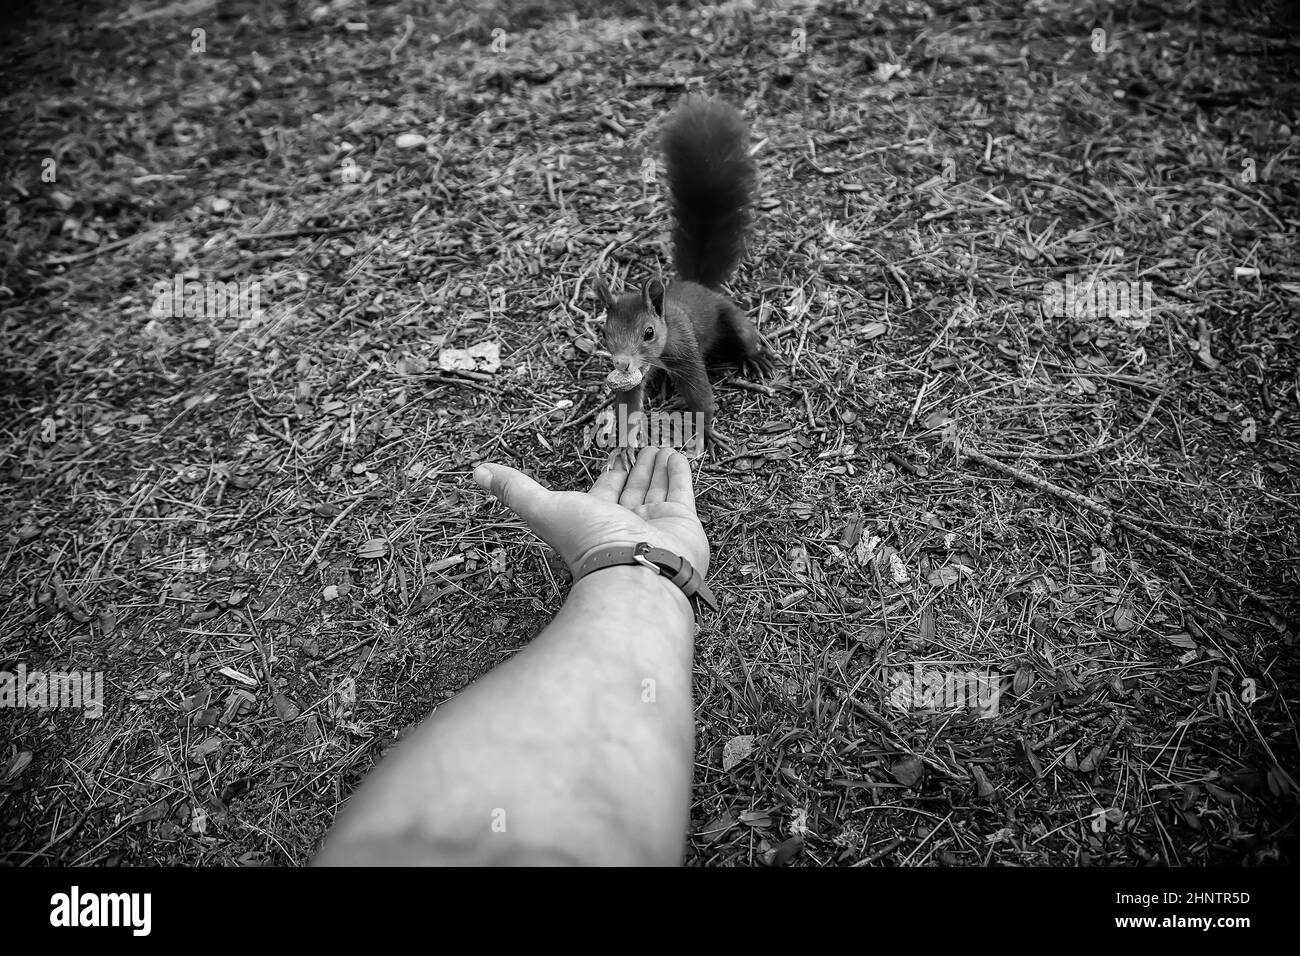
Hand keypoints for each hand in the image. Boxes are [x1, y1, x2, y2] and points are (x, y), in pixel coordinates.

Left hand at [472, 446, 708, 577]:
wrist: (636, 572)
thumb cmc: (589, 544)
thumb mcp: (544, 508)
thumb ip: (515, 489)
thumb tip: (477, 473)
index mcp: (596, 520)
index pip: (605, 488)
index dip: (610, 470)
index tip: (616, 450)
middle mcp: (627, 523)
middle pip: (632, 488)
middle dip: (636, 466)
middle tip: (642, 443)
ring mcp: (656, 525)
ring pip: (656, 488)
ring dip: (656, 466)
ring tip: (661, 444)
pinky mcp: (683, 524)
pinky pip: (681, 492)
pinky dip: (678, 473)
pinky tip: (675, 454)